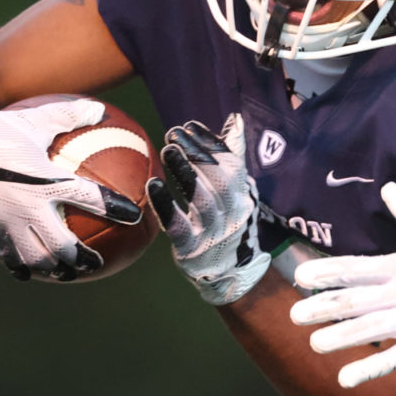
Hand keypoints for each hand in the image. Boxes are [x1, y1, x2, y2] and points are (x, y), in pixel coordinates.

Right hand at [0, 98, 143, 280]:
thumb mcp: (36, 118)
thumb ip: (70, 115)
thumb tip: (100, 110)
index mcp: (45, 180)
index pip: (90, 197)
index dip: (116, 208)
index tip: (136, 216)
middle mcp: (27, 206)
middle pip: (63, 244)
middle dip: (83, 257)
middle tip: (98, 262)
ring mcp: (5, 222)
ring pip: (34, 257)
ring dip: (54, 268)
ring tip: (67, 274)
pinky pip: (6, 255)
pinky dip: (21, 265)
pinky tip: (29, 271)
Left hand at [146, 114, 269, 305]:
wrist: (231, 274)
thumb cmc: (228, 224)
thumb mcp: (237, 192)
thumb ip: (233, 158)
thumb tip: (236, 120)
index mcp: (243, 196)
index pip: (231, 165)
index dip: (211, 143)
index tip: (190, 125)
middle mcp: (233, 213)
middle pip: (219, 180)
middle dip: (197, 154)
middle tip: (174, 133)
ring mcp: (214, 232)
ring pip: (202, 200)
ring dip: (184, 172)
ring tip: (167, 149)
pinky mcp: (193, 249)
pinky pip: (178, 225)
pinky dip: (166, 205)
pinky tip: (153, 185)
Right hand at [291, 183, 395, 387]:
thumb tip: (387, 188)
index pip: (356, 270)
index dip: (329, 272)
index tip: (300, 274)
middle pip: (356, 302)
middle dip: (326, 307)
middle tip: (295, 313)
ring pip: (370, 329)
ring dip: (343, 337)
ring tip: (315, 343)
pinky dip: (372, 367)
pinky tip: (346, 378)